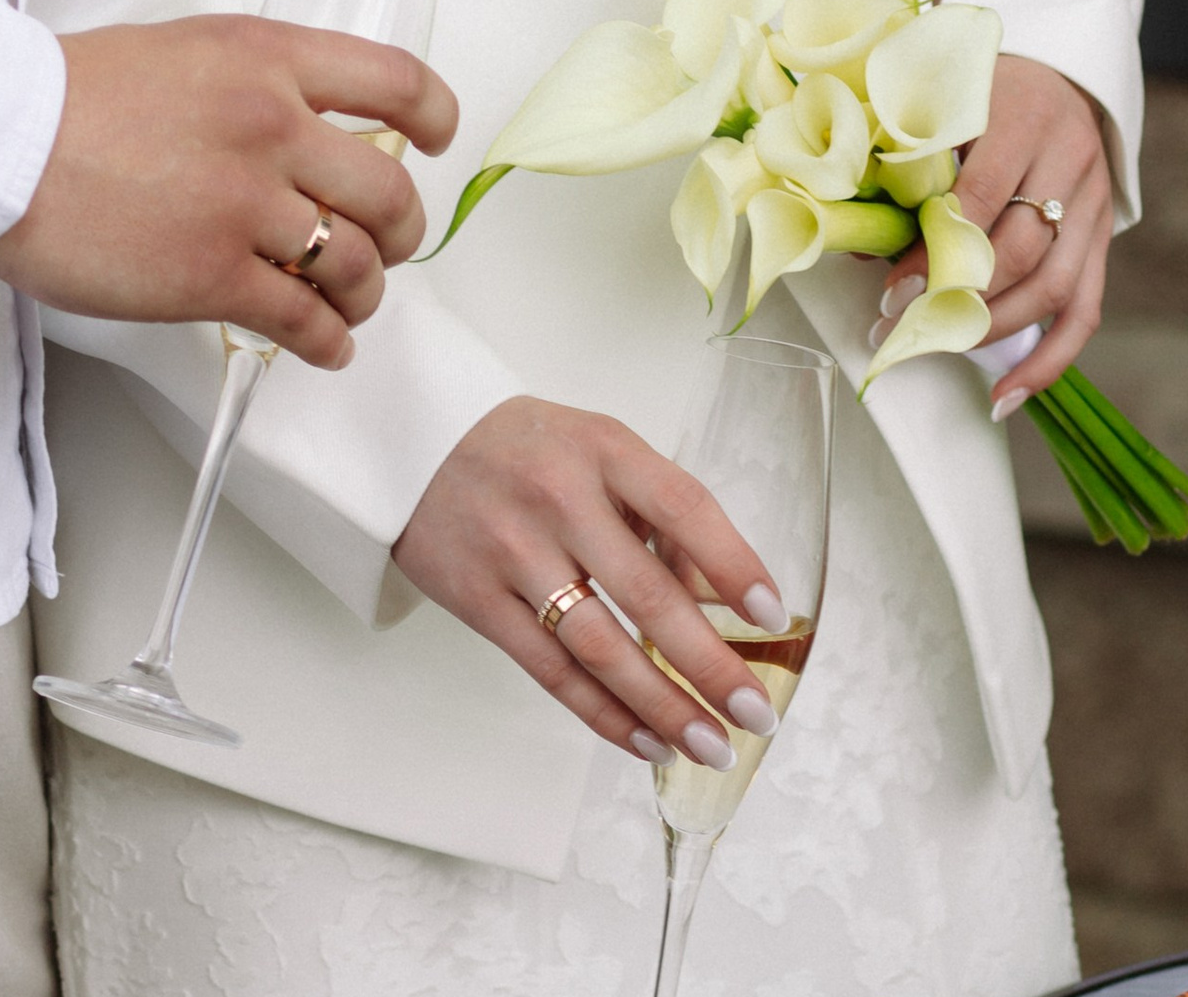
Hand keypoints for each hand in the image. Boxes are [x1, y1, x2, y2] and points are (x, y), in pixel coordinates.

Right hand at [0, 17, 455, 370]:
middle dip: (403, 227)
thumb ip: (256, 81)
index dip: (434, 116)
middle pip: (390, 187)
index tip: (437, 139)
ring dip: (368, 290)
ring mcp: (245, 205)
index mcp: (270, 58)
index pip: (396, 80)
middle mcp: (273, 126)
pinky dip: (328, 340)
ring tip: (355, 302)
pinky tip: (326, 346)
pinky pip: (302, 318)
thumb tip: (304, 123)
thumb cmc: (70, 94)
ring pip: (356, 261)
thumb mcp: (188, 48)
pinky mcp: (210, 276)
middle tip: (391, 241)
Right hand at [392, 396, 789, 770]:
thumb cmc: (530, 448)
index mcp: (604, 450)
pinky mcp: (480, 602)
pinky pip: (551, 672)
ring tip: (710, 744)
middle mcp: (561, 500)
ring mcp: (516, 553)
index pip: (683, 507)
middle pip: (647, 595)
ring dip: (662, 706)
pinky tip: (646, 740)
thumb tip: (718, 600)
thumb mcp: (601, 451)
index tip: (773, 615)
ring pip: (600, 648)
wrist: (414, 442)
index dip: (733, 563)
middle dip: (709, 663)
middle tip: (755, 711)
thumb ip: (657, 514)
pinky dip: (603, 714)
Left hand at [880, 53, 1109, 416]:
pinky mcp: (1103, 237)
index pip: (984, 197)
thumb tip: (861, 240)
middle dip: (959, 297)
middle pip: (1022, 249)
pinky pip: (1086, 310)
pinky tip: (1007, 397)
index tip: (891, 289)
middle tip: (902, 326)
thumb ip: (911, 157)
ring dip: (994, 330)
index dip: (938, 250)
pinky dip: (1049, 361)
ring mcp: (1093, 203)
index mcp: (1027, 114)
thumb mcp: (947, 96)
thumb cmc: (985, 86)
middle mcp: (1070, 160)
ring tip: (940, 350)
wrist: (1061, 72)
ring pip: (1054, 285)